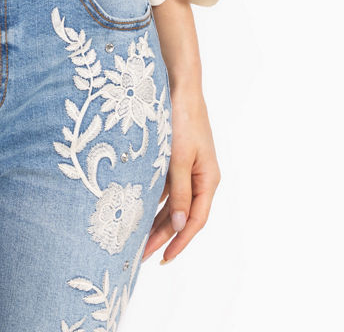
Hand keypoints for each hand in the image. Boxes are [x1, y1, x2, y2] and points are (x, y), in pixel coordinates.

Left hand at [143, 81, 220, 263]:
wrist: (177, 85)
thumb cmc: (182, 118)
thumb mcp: (179, 157)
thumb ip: (179, 191)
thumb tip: (181, 225)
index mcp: (208, 179)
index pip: (196, 220)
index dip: (181, 241)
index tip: (164, 258)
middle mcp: (200, 177)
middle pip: (182, 214)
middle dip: (163, 235)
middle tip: (140, 255)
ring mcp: (187, 168)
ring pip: (172, 202)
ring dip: (156, 220)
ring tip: (136, 239)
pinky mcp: (175, 158)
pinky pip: (165, 187)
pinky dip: (153, 200)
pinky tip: (137, 210)